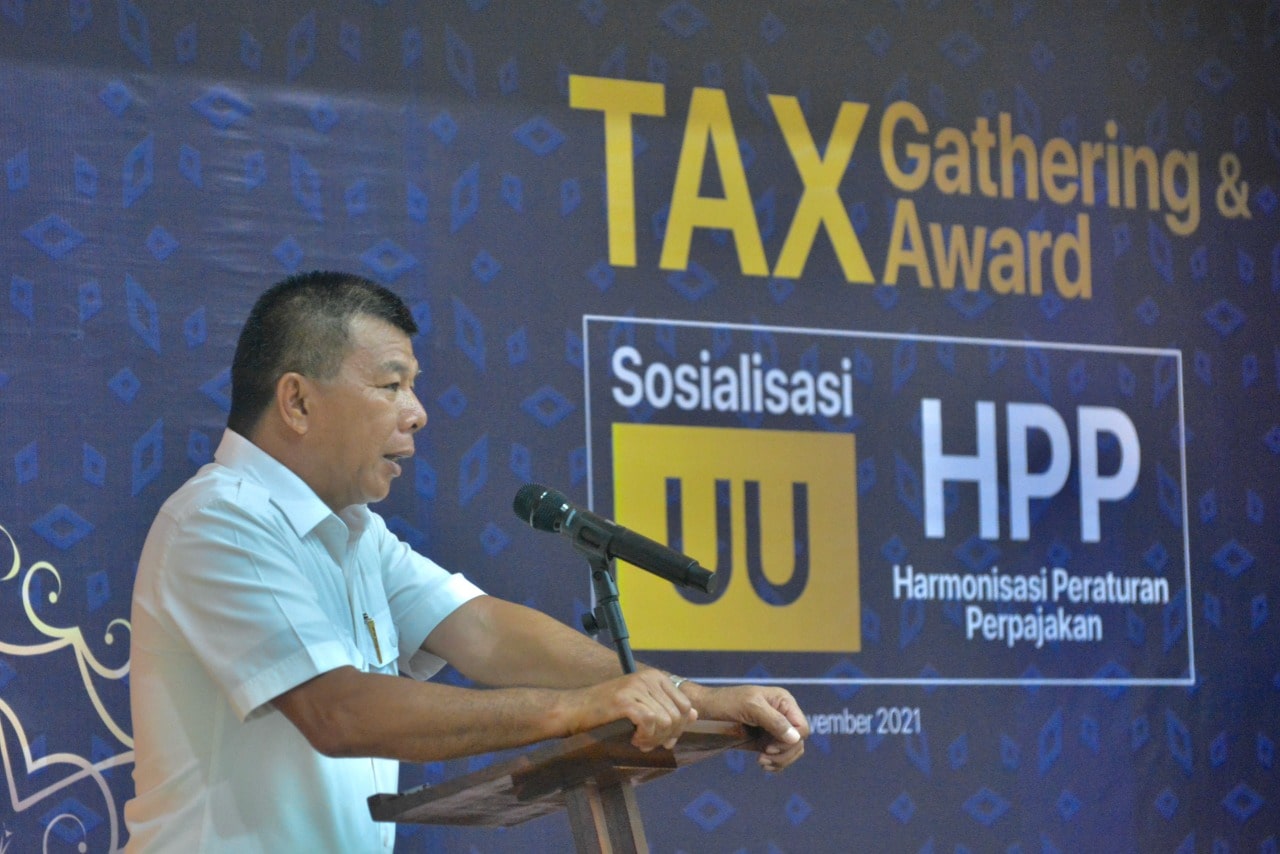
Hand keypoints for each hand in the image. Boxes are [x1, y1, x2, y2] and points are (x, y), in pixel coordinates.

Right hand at [564, 670, 697, 750]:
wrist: (576, 710)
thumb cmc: (608, 711)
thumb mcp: (643, 705)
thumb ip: (668, 708)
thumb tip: (695, 714)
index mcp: (656, 677)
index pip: (685, 706)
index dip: (678, 728)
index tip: (662, 739)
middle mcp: (649, 678)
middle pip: (677, 717)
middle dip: (666, 736)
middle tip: (648, 743)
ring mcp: (637, 688)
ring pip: (665, 722)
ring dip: (654, 739)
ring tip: (639, 741)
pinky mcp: (626, 700)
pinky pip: (650, 723)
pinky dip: (644, 737)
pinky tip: (633, 739)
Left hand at [685, 684, 807, 771]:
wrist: (705, 709)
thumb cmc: (726, 702)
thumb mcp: (750, 707)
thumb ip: (774, 721)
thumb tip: (796, 738)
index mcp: (784, 701)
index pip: (802, 728)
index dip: (790, 741)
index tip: (770, 747)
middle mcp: (783, 715)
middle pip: (798, 742)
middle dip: (784, 754)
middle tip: (763, 758)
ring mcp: (774, 729)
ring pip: (792, 751)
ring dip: (780, 761)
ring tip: (762, 762)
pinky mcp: (765, 740)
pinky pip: (780, 756)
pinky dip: (775, 764)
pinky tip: (763, 764)